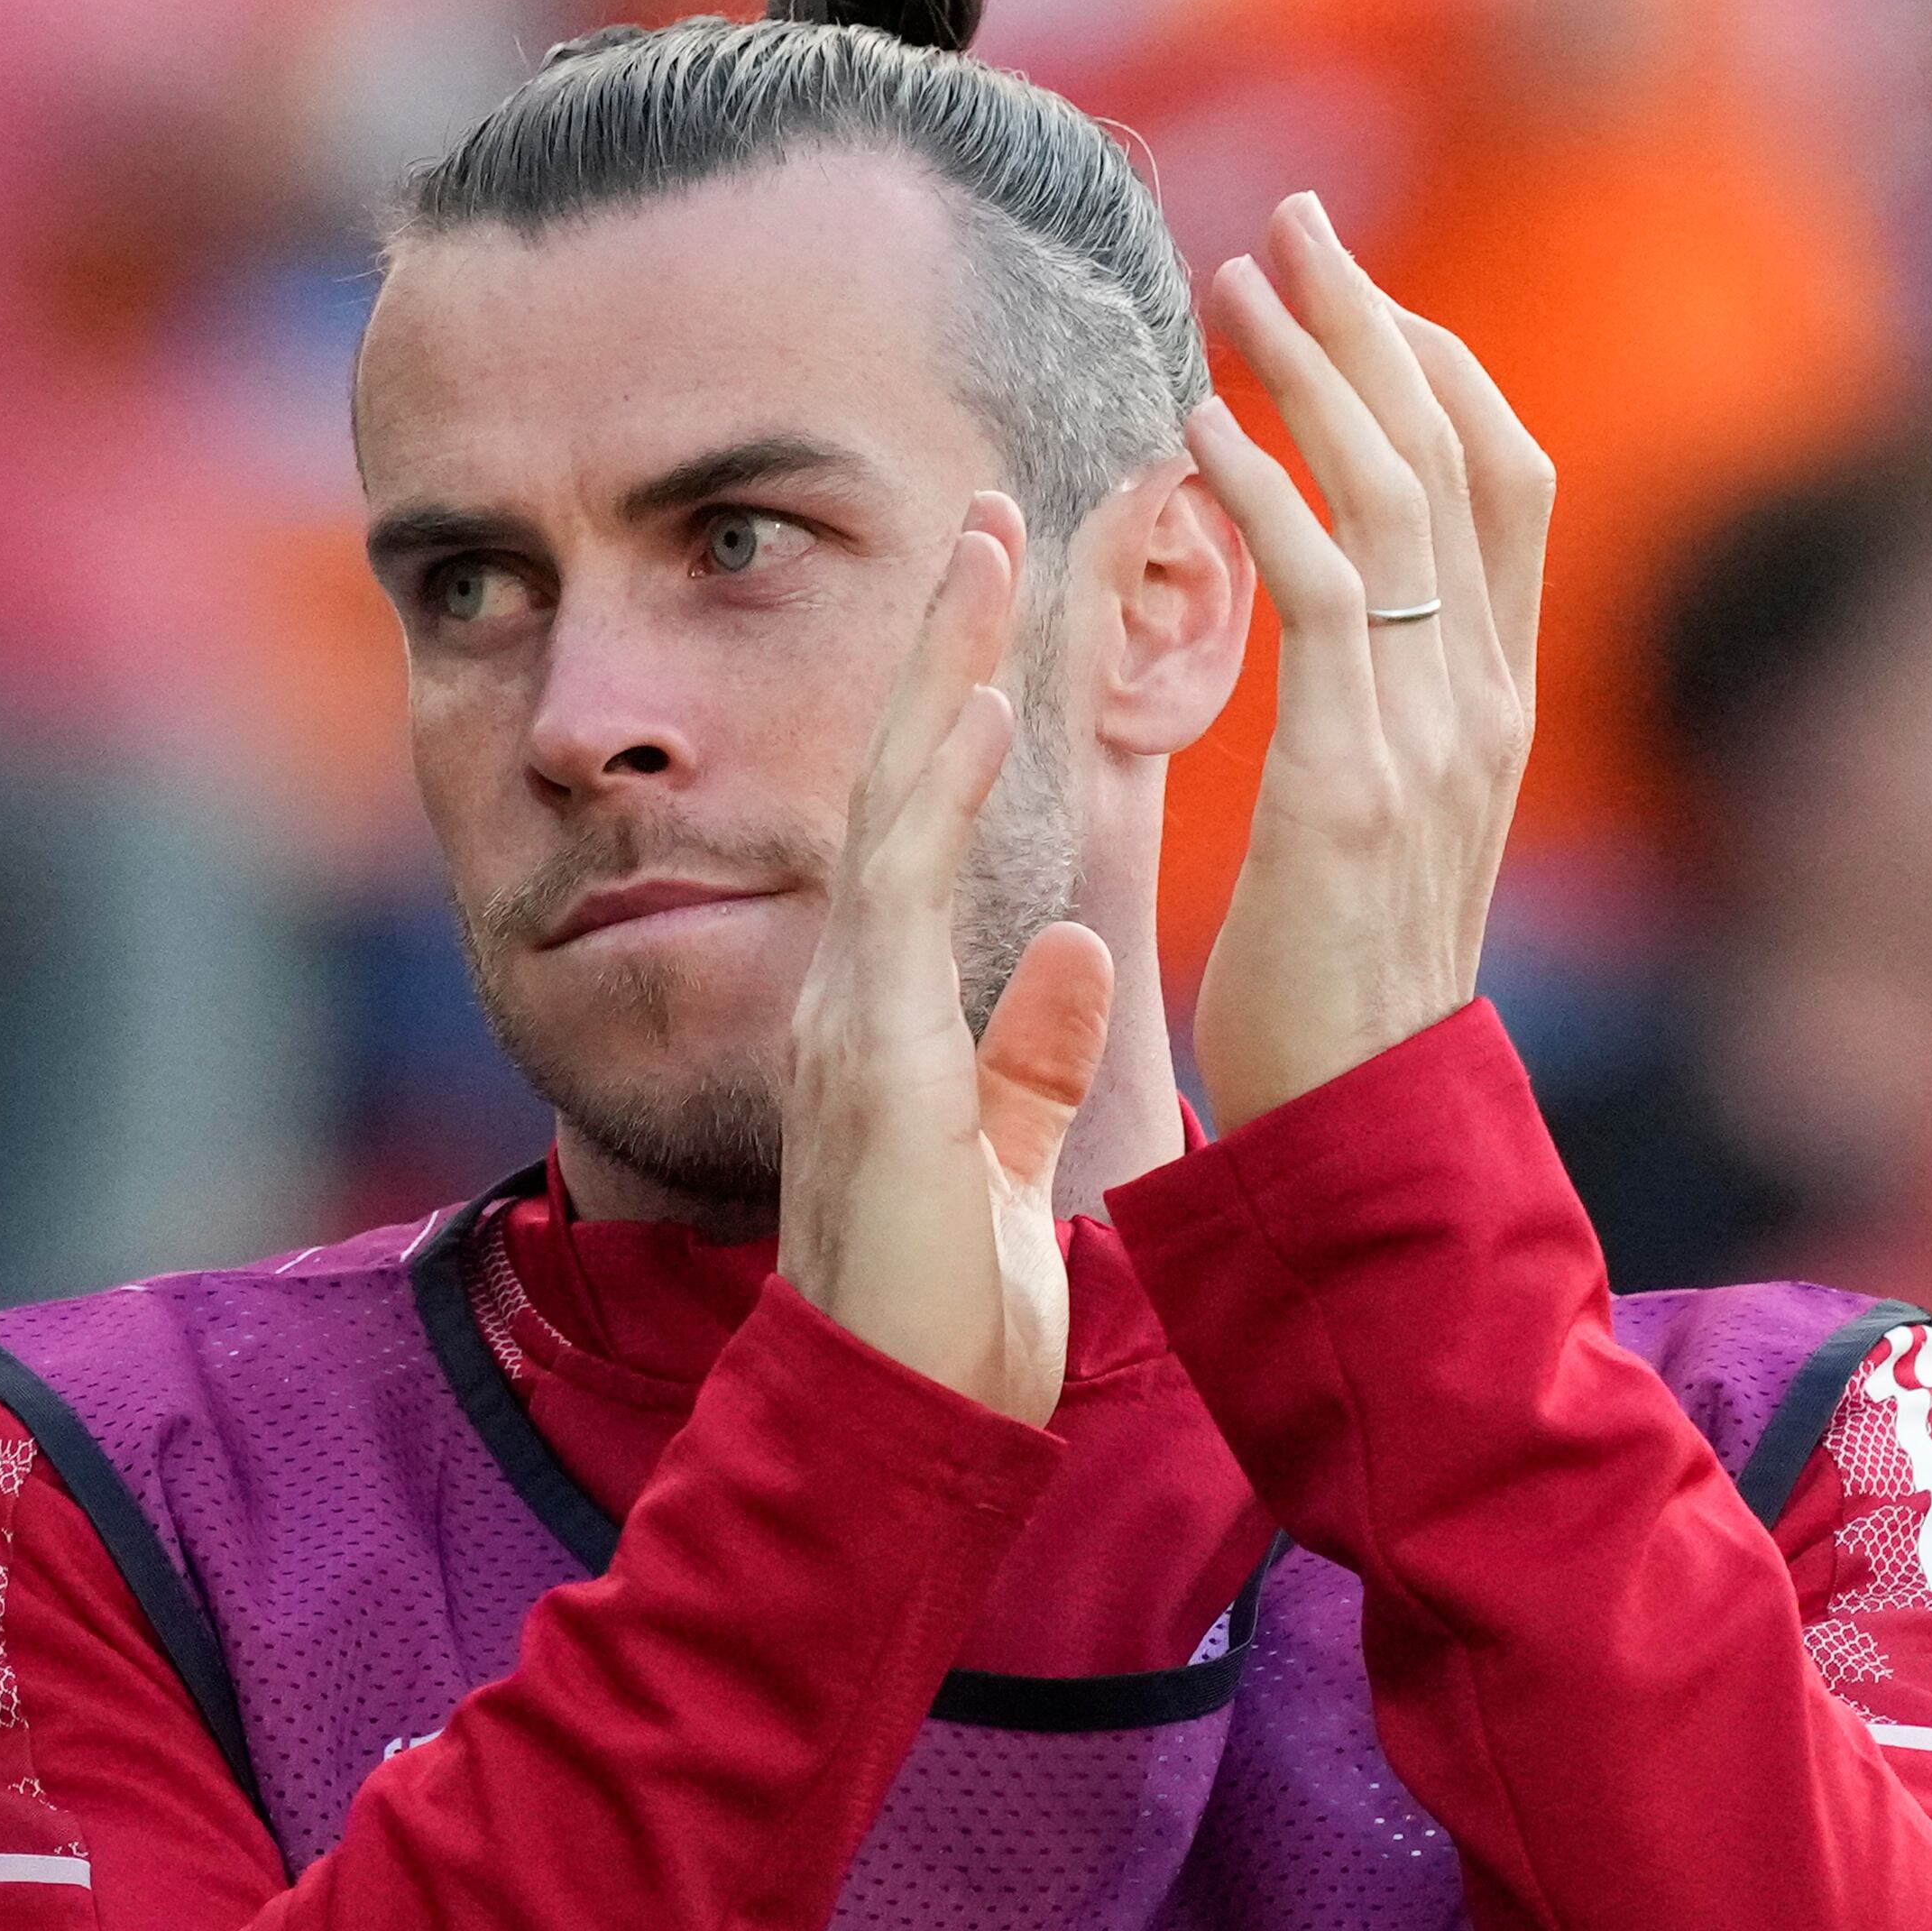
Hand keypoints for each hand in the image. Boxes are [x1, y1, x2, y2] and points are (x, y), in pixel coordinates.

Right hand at [778, 496, 1117, 1425]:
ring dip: (939, 670)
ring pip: (889, 801)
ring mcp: (853, 1014)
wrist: (891, 1423)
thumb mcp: (1005, 1152)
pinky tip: (979, 708)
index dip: (970, 705)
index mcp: (893, 1010)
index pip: (932, 823)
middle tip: (993, 506)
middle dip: (945, 641)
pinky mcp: (874, 1055)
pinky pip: (899, 897)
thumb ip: (1029, 1053)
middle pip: (897, 777)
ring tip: (985, 548)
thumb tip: (1078, 952)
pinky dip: (937, 796)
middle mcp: (858, 989)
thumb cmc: (941, 1312)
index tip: (1017, 596)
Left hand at [1180, 193, 1556, 1131]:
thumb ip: (1383, 714)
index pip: (1503, 482)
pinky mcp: (1352, 781)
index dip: (1441, 368)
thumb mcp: (1389, 819)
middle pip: (1458, 451)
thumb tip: (1344, 628)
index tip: (1359, 295)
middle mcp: (1485, 697)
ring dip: (1312, 374)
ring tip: (1238, 284)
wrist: (1363, 1121)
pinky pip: (1320, 595)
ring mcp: (1431, 735)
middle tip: (1293, 225)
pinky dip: (1266, 493)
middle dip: (1377, 323)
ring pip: (1393, 496)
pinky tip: (1201, 430)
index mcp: (1497, 701)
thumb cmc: (1343, 985)